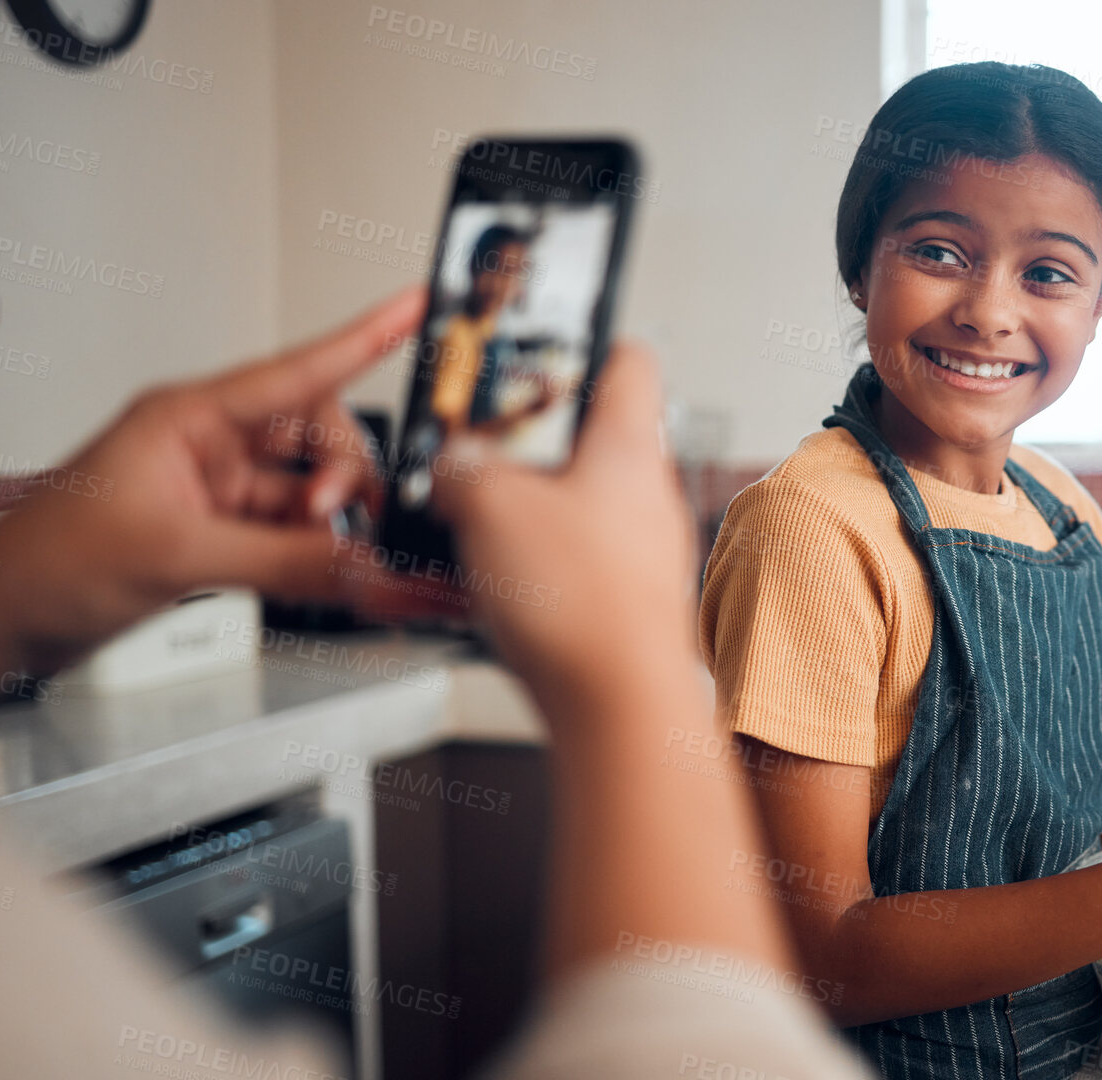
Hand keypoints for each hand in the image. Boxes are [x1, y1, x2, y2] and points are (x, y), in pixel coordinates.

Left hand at [0, 287, 424, 681]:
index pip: (298, 369)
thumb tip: (364, 566)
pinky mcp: (216, 534)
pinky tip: (324, 576)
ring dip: (332, 523)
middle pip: (318, 436)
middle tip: (346, 522)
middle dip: (347, 476)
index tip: (414, 309)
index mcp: (190, 417)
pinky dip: (315, 554)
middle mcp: (208, 445)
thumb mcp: (177, 555)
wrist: (2, 618)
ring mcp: (214, 491)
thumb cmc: (47, 561)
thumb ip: (284, 560)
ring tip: (334, 559)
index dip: (363, 336)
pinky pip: (291, 533)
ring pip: (310, 489)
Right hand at [405, 343, 698, 714]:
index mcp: (629, 447)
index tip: (535, 351)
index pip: (626, 361)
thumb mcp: (490, 504)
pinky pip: (569, 567)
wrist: (621, 709)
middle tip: (475, 454)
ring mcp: (640, 553)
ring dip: (519, 512)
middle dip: (522, 447)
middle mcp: (646, 496)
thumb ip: (463, 466)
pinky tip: (490, 589)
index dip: (580, 346)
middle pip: (585, 441)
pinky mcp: (625, 605)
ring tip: (471, 527)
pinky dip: (528, 568)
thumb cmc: (585, 606)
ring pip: (571, 509)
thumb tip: (455, 461)